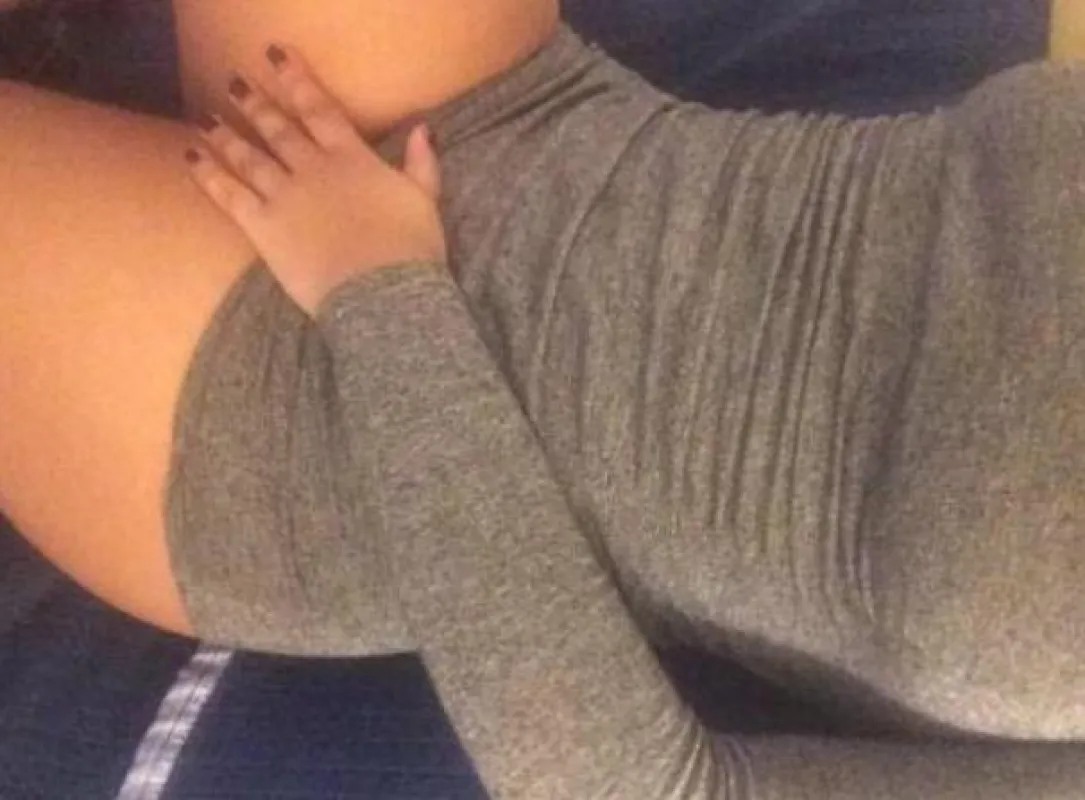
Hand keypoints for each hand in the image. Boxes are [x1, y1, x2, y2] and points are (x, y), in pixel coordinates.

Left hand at [184, 43, 446, 316]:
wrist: (382, 291)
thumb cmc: (410, 250)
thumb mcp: (425, 201)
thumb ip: (422, 163)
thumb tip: (423, 129)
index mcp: (353, 160)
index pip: (321, 110)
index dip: (297, 81)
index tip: (277, 58)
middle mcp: (313, 169)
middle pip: (278, 129)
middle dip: (255, 104)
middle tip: (234, 85)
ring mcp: (285, 196)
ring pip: (249, 157)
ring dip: (226, 136)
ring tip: (207, 119)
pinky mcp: (264, 227)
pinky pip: (229, 195)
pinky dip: (209, 174)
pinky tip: (192, 157)